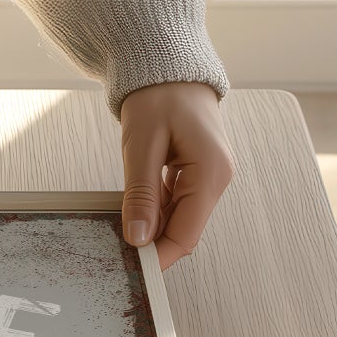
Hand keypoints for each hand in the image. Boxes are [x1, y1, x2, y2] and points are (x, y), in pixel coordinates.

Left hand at [119, 82, 232, 269]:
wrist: (169, 66)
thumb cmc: (158, 95)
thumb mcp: (142, 146)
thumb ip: (141, 195)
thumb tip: (138, 239)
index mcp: (211, 172)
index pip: (186, 235)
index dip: (160, 257)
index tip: (133, 270)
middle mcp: (217, 178)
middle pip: (185, 230)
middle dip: (154, 243)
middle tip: (118, 250)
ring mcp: (210, 176)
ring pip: (180, 219)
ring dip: (153, 226)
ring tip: (122, 223)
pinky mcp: (198, 173)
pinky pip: (177, 203)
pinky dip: (155, 210)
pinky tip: (135, 205)